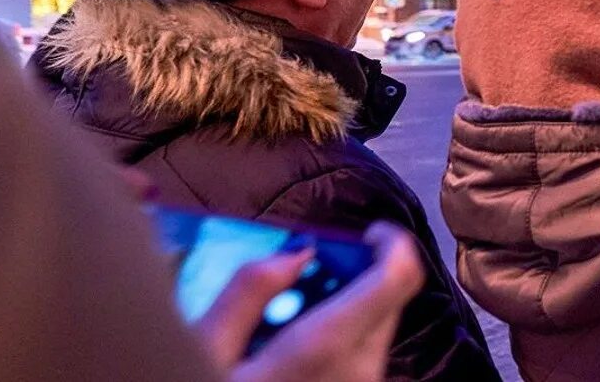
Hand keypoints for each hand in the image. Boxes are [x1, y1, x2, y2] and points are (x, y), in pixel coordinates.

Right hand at [201, 223, 422, 381]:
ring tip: (280, 328)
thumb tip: (295, 255)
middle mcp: (360, 371)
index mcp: (325, 346)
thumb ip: (248, 291)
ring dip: (343, 313)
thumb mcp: (200, 347)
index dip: (392, 242)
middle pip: (389, 300)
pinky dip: (339, 346)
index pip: (399, 276)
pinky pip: (363, 362)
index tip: (367, 232)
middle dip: (355, 277)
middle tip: (299, 281)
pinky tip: (289, 359)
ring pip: (376, 331)